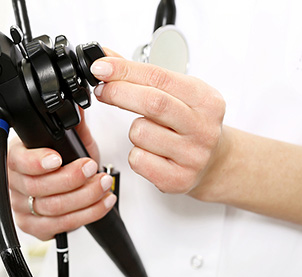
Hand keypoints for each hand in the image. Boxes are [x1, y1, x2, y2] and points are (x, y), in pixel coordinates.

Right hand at [8, 111, 115, 240]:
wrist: (67, 185)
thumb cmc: (63, 160)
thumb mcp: (70, 140)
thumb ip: (74, 125)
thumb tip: (78, 103)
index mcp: (16, 157)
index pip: (18, 161)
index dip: (36, 161)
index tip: (57, 158)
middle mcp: (15, 184)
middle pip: (37, 187)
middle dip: (71, 178)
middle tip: (91, 167)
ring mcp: (23, 208)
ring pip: (53, 208)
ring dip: (85, 196)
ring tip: (104, 184)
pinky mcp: (36, 227)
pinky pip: (62, 225)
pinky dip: (89, 213)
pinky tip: (103, 201)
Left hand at [90, 57, 225, 196]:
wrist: (215, 163)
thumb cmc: (191, 124)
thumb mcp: (178, 94)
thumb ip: (142, 76)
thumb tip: (106, 58)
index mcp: (206, 100)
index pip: (159, 78)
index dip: (125, 71)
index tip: (101, 67)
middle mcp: (203, 128)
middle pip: (152, 102)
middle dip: (119, 92)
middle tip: (102, 90)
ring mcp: (192, 156)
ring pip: (140, 133)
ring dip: (133, 130)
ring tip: (149, 132)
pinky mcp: (178, 179)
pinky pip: (138, 160)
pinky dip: (136, 153)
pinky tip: (151, 152)